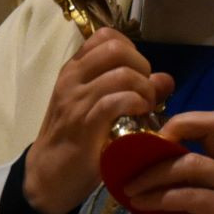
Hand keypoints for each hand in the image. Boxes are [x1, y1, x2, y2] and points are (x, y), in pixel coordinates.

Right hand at [24, 27, 173, 213]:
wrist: (47, 177)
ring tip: (145, 107)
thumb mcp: (100, 109)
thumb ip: (131, 89)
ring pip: (121, 74)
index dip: (132, 50)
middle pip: (116, 48)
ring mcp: (76, 100)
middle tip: (145, 92)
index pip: (106, 36)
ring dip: (143, 89)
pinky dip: (136, 103)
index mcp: (74, 70)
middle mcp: (72, 78)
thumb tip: (166, 79)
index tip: (138, 74)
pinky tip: (139, 115)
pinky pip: (116, 101)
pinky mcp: (84, 124)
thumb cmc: (76, 141)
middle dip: (141, 67)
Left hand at [123, 111, 213, 213]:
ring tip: (129, 186)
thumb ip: (183, 181)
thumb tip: (140, 163)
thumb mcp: (198, 203)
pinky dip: (159, 197)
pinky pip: (188, 196)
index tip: (155, 135)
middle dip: (177, 128)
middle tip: (141, 146)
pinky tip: (140, 204)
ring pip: (192, 164)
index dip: (187, 119)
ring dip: (154, 172)